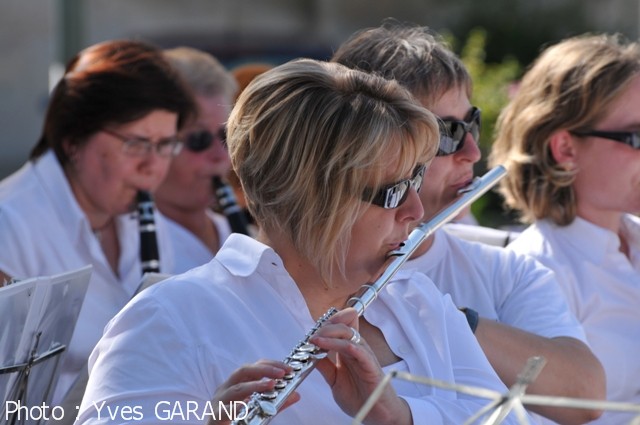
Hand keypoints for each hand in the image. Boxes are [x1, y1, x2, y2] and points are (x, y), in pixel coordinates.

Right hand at [206, 360, 300, 424]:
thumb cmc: (237, 420)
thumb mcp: (260, 409)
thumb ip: (277, 403)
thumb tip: (296, 395)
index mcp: (237, 384)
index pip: (254, 367)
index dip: (271, 364)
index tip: (287, 368)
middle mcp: (227, 388)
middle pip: (243, 371)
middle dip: (263, 370)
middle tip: (281, 374)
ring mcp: (220, 401)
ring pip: (236, 388)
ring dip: (254, 386)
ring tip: (270, 385)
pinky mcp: (215, 416)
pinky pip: (225, 410)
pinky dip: (237, 407)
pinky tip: (247, 406)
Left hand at [310, 308, 410, 424]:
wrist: (376, 414)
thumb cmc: (358, 396)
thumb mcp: (335, 380)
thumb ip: (325, 366)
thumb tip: (309, 354)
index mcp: (348, 350)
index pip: (339, 327)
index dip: (327, 323)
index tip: (312, 329)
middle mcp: (357, 349)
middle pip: (342, 327)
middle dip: (325, 327)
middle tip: (311, 336)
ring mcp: (364, 355)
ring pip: (349, 335)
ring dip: (330, 335)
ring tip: (316, 340)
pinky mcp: (370, 366)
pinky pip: (360, 351)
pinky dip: (347, 346)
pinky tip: (334, 346)